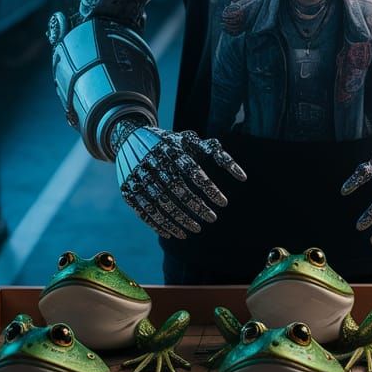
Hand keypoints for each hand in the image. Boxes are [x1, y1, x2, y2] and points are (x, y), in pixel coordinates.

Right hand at [113, 121, 246, 239]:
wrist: (128, 137)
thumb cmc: (171, 143)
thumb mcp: (191, 141)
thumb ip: (217, 154)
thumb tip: (243, 177)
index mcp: (171, 147)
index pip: (192, 170)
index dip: (208, 187)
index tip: (223, 203)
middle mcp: (153, 161)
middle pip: (176, 188)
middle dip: (196, 206)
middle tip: (212, 219)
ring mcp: (138, 176)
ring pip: (160, 202)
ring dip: (179, 219)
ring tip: (195, 229)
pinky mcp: (127, 190)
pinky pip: (143, 211)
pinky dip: (159, 224)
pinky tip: (173, 233)